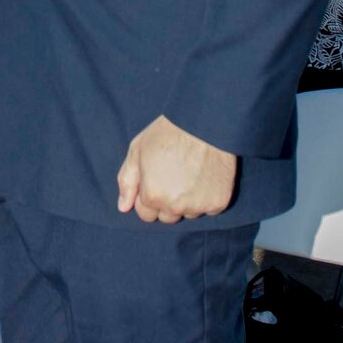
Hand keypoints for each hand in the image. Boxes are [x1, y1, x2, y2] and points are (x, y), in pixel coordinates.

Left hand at [116, 115, 237, 222]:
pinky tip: (203, 177)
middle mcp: (176, 206)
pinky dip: (205, 198)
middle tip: (171, 177)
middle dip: (165, 202)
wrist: (203, 125)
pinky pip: (208, 209)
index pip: (145, 214)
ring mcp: (199, 206)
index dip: (147, 197)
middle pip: (166, 217)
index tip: (153, 182)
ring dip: (186, 202)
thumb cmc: (166, 134)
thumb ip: (127, 182)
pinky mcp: (219, 203)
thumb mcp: (136, 151)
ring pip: (188, 214)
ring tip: (188, 175)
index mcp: (153, 195)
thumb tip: (123, 207)